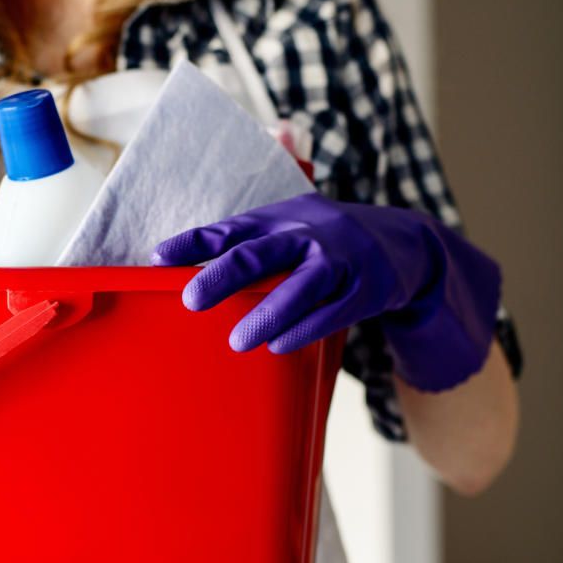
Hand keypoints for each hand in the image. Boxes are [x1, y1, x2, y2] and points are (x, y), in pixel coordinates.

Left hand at [152, 192, 500, 391]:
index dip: (194, 242)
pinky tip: (279, 345)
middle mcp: (309, 232)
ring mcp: (342, 259)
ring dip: (269, 313)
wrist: (404, 241)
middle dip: (225, 275)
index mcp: (281, 217)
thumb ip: (245, 244)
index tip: (158, 258)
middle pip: (262, 252)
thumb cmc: (326, 241)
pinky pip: (334, 311)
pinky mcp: (369, 288)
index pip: (230, 228)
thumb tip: (182, 269)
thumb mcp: (289, 228)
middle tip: (192, 299)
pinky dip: (306, 329)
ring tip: (238, 340)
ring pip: (302, 286)